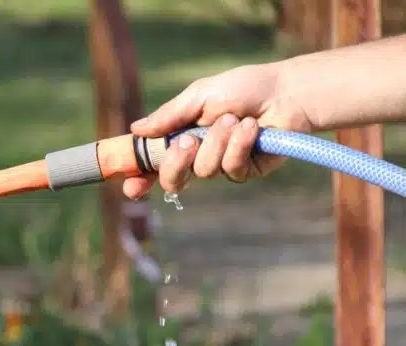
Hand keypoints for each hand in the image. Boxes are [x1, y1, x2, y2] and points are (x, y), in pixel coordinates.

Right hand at [123, 63, 313, 199]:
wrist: (285, 92)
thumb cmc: (243, 88)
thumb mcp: (200, 95)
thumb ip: (169, 116)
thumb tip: (135, 129)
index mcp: (181, 138)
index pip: (154, 165)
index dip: (140, 179)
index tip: (132, 186)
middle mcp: (198, 156)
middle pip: (172, 180)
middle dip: (175, 163)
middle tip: (187, 142)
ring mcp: (221, 166)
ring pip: (203, 171)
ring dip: (217, 142)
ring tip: (234, 119)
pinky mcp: (246, 171)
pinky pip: (231, 169)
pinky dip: (239, 146)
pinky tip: (251, 128)